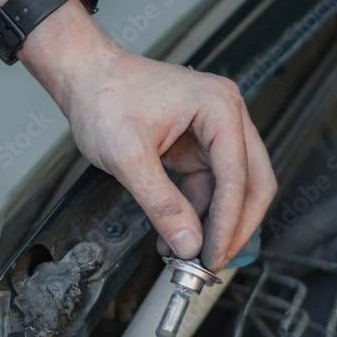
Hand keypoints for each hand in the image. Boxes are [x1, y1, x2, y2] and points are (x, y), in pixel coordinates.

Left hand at [19, 1, 275, 271]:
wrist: (85, 75)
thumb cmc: (104, 96)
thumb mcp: (128, 157)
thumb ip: (162, 204)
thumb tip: (188, 244)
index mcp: (219, 108)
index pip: (237, 177)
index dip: (227, 224)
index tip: (212, 256)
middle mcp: (227, 115)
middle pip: (252, 183)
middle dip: (234, 227)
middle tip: (213, 262)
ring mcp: (216, 130)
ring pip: (234, 189)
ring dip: (215, 224)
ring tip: (188, 254)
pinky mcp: (200, 144)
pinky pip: (211, 186)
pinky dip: (198, 213)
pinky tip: (178, 236)